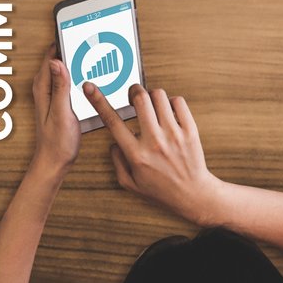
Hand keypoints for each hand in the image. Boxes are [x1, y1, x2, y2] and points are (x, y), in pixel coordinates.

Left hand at [26, 47, 82, 179]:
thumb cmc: (57, 141)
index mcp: (43, 88)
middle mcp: (44, 88)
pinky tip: (87, 76)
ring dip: (73, 62)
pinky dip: (75, 75)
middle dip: (69, 49)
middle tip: (86, 40)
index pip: (50, 57)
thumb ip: (60, 87)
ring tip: (89, 53)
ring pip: (61, 70)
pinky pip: (65, 81)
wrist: (54, 162)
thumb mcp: (62, 112)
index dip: (61, 43)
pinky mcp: (57, 101)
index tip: (74, 33)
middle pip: (56, 60)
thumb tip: (57, 62)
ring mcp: (50, 94)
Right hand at [89, 83, 230, 226]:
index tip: (89, 87)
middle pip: (139, 98)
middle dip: (133, 91)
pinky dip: (171, 102)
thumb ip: (117, 162)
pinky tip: (168, 111)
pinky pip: (178, 102)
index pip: (112, 121)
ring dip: (151, 96)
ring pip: (159, 96)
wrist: (193, 195)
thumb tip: (114, 142)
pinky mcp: (189, 131)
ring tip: (152, 106)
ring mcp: (173, 134)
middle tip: (133, 96)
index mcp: (136, 154)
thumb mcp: (130, 183)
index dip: (97, 100)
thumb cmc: (162, 190)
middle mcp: (154, 141)